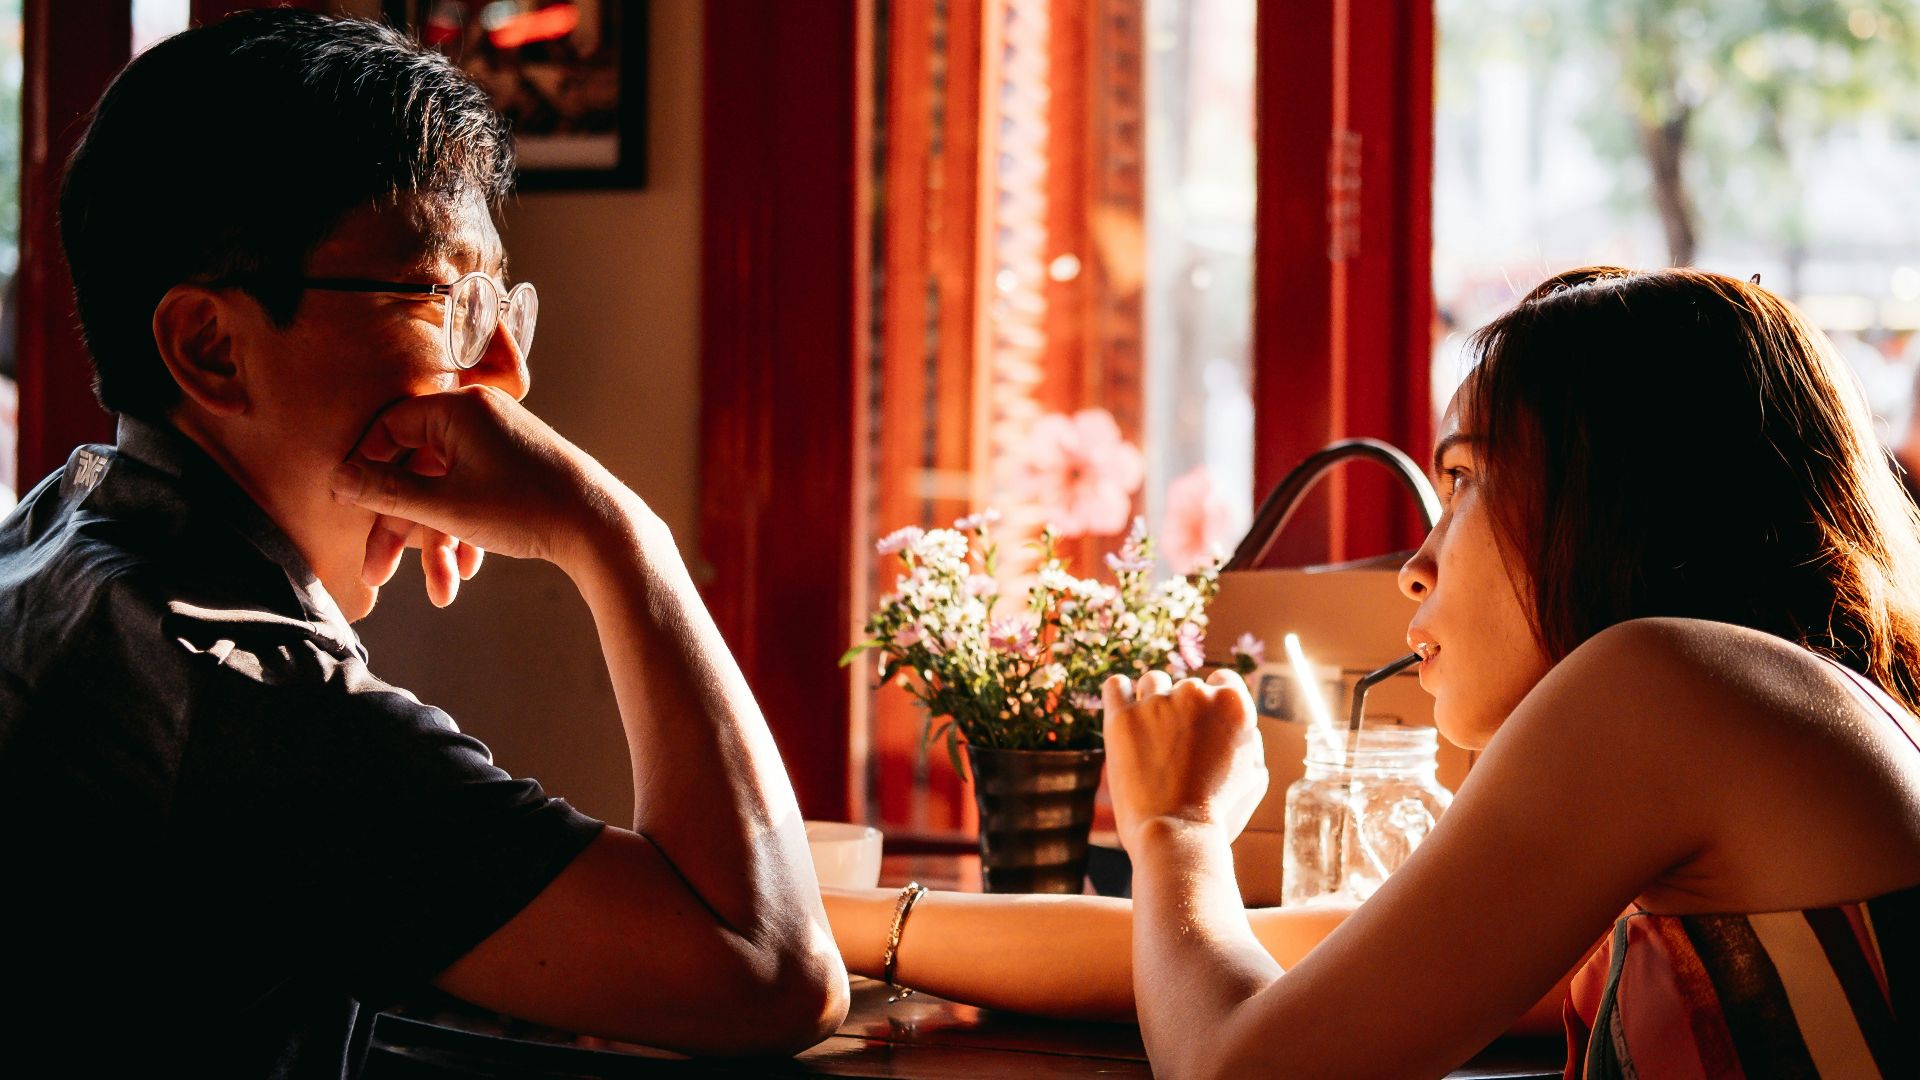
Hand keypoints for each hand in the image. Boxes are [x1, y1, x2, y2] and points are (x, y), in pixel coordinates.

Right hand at [328, 386, 634, 592]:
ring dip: (437, 542)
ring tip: (440, 591)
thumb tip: (338, 478)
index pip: (389, 429)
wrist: (601, 526)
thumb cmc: (525, 509)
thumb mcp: (445, 506)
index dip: (364, 469)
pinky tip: (468, 571)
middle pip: (415, 470)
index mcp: (458, 409)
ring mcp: (499, 442)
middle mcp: (478, 416)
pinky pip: (474, 493)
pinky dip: (467, 530)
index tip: (347, 506)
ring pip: (446, 491)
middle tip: (375, 573)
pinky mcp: (515, 467)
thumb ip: (387, 492)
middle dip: (399, 529)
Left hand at [1103, 669, 1267, 850]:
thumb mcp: (1254, 777)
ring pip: (1153, 682)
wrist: (1176, 834)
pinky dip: (1120, 694)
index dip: (1214, 704)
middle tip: (1180, 750)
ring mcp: (1157, 702)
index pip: (1223, 681)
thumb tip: (1240, 723)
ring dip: (1153, 701)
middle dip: (1185, 712)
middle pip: (1188, 687)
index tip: (1205, 726)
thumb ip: (1249, 739)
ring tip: (1152, 738)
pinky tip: (1125, 713)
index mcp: (1233, 703)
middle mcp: (1196, 693)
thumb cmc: (1220, 813)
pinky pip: (1116, 685)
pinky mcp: (1121, 716)